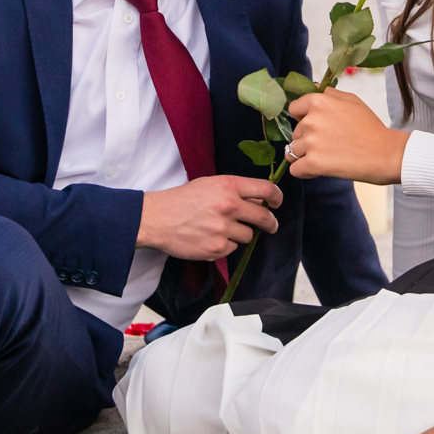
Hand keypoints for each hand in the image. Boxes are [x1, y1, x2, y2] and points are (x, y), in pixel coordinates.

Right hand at [137, 176, 282, 260]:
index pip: (266, 190)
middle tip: (270, 225)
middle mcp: (229, 206)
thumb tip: (260, 200)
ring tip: (220, 228)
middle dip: (270, 223)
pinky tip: (209, 238)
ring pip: (248, 235)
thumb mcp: (209, 185)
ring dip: (240, 233)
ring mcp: (223, 229)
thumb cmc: (182, 199)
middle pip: (264, 217)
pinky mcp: (216, 248)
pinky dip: (225, 245)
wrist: (156, 218)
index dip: (277, 197)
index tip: (277, 203)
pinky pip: (233, 248)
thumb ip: (235, 191)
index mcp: (228, 186)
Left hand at [284, 89, 409, 183]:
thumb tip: (312, 88)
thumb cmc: (371, 127)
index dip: (304, 118)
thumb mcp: (352, 100)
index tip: (318, 126)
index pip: (294, 109)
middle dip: (308, 139)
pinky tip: (320, 169)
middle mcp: (311, 120)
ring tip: (328, 157)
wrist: (386, 154)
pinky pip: (295, 170)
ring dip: (306, 156)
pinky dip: (305, 172)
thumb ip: (328, 94)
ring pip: (293, 151)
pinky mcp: (313, 163)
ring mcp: (311, 142)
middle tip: (331, 143)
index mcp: (319, 101)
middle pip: (295, 132)